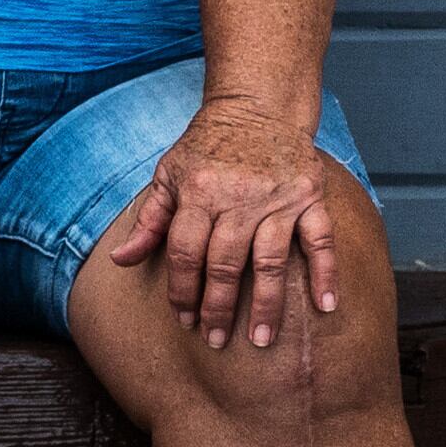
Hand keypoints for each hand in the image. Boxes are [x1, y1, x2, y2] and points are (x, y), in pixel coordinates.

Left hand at [105, 95, 342, 351]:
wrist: (259, 105)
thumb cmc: (207, 146)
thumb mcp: (169, 175)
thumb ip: (148, 221)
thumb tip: (119, 260)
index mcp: (199, 193)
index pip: (186, 252)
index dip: (182, 290)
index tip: (183, 320)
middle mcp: (239, 198)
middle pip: (225, 263)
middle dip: (218, 307)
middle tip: (216, 340)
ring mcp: (279, 199)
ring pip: (271, 260)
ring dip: (266, 303)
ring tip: (260, 339)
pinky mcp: (310, 197)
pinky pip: (321, 240)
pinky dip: (326, 273)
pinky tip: (326, 307)